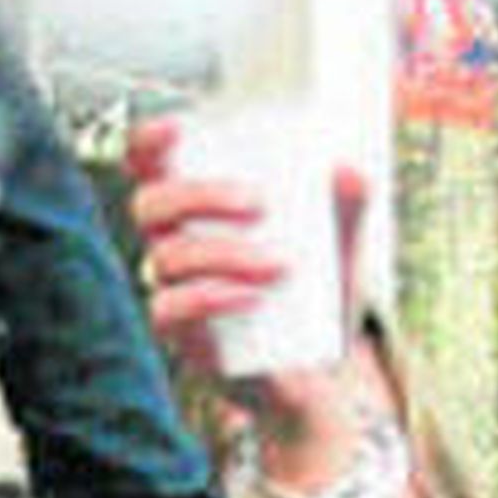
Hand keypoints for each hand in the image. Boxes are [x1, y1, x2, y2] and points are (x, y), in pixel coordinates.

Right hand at [128, 119, 369, 487]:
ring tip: (280, 266)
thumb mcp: (339, 246)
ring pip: (166, 257)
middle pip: (152, 205)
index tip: (178, 128)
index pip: (149, 166)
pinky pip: (168, 309)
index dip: (148, 142)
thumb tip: (349, 170)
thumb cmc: (314, 295)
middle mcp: (173, 244)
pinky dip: (208, 298)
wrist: (317, 370)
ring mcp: (172, 289)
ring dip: (223, 253)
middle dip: (202, 196)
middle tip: (260, 205)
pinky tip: (251, 298)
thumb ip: (347, 206)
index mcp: (199, 208)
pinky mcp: (181, 334)